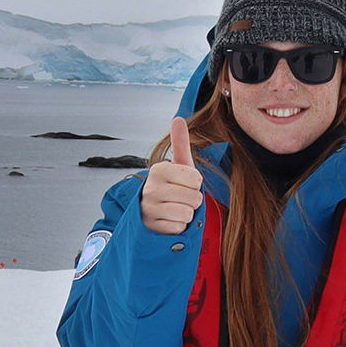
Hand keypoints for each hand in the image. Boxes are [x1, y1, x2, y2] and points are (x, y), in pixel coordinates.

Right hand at [139, 117, 203, 234]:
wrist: (150, 212)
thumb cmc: (171, 187)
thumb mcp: (177, 165)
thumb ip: (179, 143)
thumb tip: (178, 119)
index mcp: (159, 169)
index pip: (196, 179)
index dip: (195, 184)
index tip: (184, 184)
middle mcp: (151, 187)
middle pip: (194, 197)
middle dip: (192, 200)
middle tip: (180, 198)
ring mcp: (149, 208)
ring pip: (187, 213)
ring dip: (186, 214)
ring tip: (175, 209)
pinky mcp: (151, 226)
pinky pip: (179, 227)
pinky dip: (178, 226)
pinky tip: (169, 220)